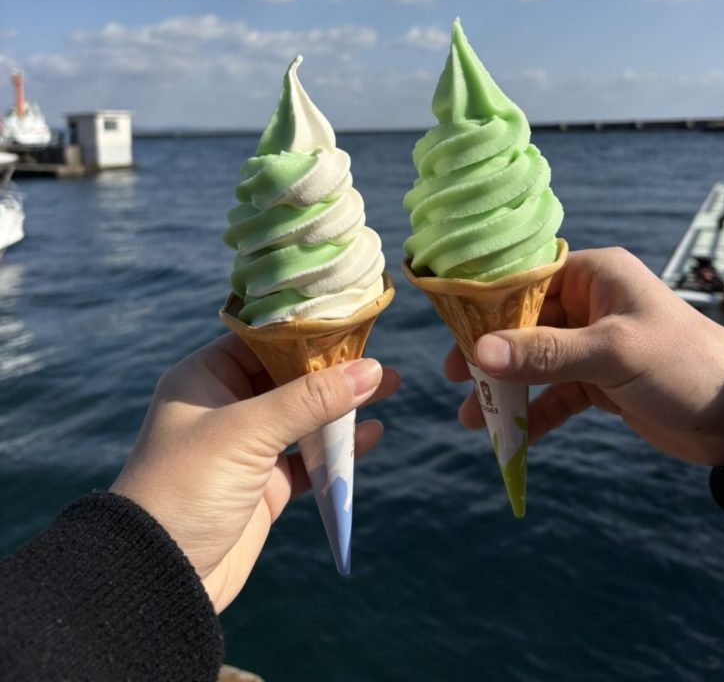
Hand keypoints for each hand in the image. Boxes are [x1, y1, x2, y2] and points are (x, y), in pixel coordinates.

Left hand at [112, 334, 398, 612]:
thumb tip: (371, 368)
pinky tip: (370, 434)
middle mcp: (223, 407)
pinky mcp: (263, 488)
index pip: (262, 340)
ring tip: (389, 386)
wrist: (158, 578)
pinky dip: (337, 449)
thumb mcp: (248, 432)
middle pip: (288, 376)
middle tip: (377, 354)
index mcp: (204, 378)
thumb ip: (310, 399)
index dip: (305, 331)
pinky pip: (307, 460)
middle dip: (332, 368)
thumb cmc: (188, 486)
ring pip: (302, 417)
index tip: (350, 321)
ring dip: (341, 406)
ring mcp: (245, 449)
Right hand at [444, 247, 723, 466]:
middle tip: (455, 377)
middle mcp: (590, 304)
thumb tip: (479, 354)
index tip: (452, 328)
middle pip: (524, 324)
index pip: (527, 280)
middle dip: (490, 353)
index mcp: (595, 275)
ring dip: (507, 389)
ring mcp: (593, 344)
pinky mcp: (600, 382)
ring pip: (536, 363)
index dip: (487, 303)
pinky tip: (511, 437)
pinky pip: (556, 394)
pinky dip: (535, 413)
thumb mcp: (612, 353)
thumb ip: (545, 354)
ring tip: (472, 417)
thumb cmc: (681, 365)